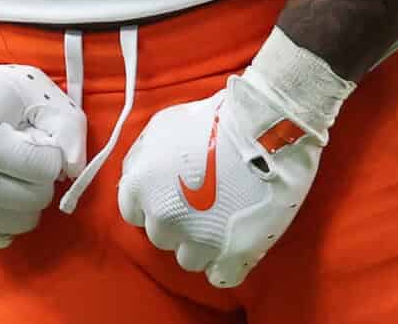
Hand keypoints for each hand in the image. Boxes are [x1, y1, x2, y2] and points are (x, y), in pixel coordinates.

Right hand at [0, 21, 86, 249]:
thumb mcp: (20, 86)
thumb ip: (62, 120)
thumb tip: (76, 167)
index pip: (47, 169)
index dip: (45, 151)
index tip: (26, 138)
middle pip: (37, 200)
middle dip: (36, 177)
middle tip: (15, 156)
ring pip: (20, 223)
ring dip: (21, 199)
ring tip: (2, 174)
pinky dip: (0, 218)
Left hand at [115, 28, 350, 287]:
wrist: (264, 127)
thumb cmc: (212, 120)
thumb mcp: (161, 127)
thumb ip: (142, 158)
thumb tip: (138, 179)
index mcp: (139, 186)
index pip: (134, 213)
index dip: (154, 204)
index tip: (173, 196)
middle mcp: (162, 218)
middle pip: (161, 236)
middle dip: (178, 223)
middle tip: (202, 204)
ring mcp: (198, 240)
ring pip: (188, 259)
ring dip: (201, 244)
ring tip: (222, 222)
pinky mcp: (234, 255)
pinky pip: (220, 277)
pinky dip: (225, 265)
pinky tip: (234, 245)